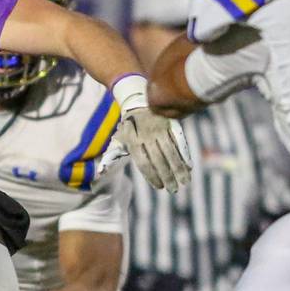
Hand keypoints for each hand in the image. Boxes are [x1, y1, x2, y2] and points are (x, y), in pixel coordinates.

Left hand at [104, 73, 192, 191]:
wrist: (138, 101)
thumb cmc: (128, 127)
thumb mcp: (117, 139)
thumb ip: (111, 157)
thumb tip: (100, 173)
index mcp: (133, 141)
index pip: (143, 163)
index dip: (152, 176)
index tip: (159, 187)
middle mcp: (146, 136)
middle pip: (158, 160)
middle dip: (167, 176)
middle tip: (174, 190)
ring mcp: (160, 129)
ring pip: (171, 151)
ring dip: (179, 168)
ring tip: (185, 182)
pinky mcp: (170, 124)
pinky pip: (179, 141)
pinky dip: (184, 153)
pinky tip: (189, 166)